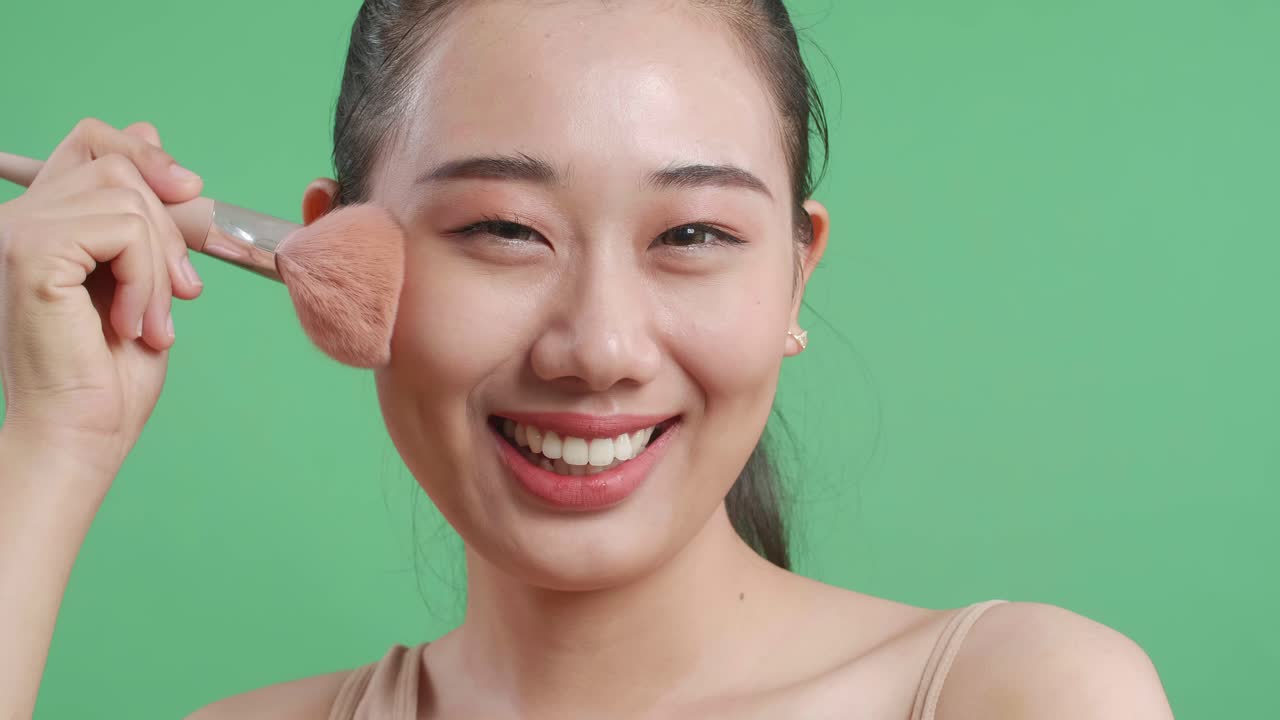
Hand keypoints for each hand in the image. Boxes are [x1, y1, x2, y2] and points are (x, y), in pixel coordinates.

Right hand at [0, 117, 204, 479]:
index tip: (189, 194)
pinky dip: (147, 279)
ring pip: (129, 199)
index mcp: (43, 218)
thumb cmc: (110, 372)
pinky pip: (123, 230)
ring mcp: (17, 230)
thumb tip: (149, 133)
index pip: (93, 141)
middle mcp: (19, 216)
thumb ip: (142, 212)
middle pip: (119, 164)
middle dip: (170, 228)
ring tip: (151, 321)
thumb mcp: (142, 275)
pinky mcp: (29, 251)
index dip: (147, 155)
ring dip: (160, 266)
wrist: (82, 431)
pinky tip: (132, 324)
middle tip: (180, 293)